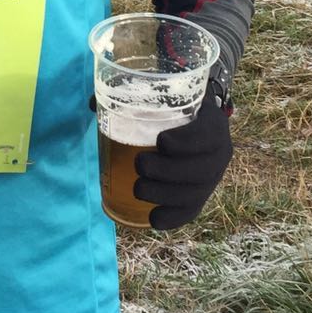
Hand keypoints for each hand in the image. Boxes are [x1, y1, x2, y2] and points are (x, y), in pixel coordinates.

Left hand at [133, 86, 231, 229]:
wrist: (195, 121)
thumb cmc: (174, 106)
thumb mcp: (163, 94)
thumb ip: (131, 93)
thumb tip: (91, 105)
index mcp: (213, 122)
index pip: (208, 135)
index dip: (188, 142)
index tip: (161, 140)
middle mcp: (220, 151)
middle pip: (201, 170)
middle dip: (169, 172)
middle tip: (140, 164)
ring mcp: (213, 176)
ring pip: (196, 193)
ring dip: (165, 195)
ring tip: (138, 189)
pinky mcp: (202, 194)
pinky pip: (192, 210)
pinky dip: (173, 217)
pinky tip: (153, 219)